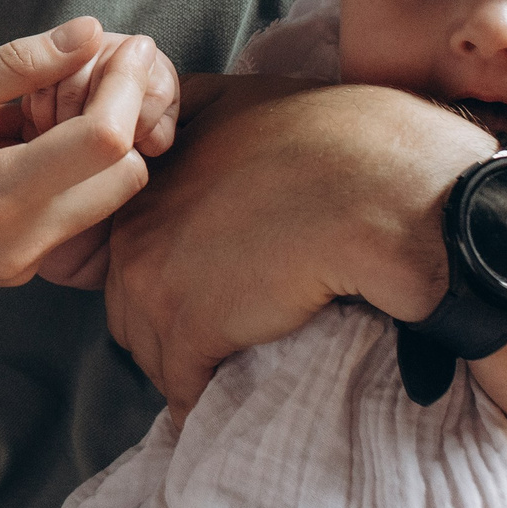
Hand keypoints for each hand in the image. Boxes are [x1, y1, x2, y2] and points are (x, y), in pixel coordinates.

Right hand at [0, 19, 158, 299]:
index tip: (126, 46)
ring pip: (104, 198)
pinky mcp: (13, 269)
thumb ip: (11, 68)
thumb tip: (87, 33)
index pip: (107, 142)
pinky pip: (70, 215)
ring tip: (42, 103)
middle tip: (91, 69)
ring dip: (96, 146)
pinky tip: (19, 139)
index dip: (127, 86)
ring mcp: (20, 265)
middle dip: (124, 117)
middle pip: (126, 177)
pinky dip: (67, 172)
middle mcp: (22, 245)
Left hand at [101, 79, 494, 414]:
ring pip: (148, 346)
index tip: (195, 293)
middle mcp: (134, 223)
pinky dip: (198, 400)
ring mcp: (154, 275)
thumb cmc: (335, 137)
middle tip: (207, 345)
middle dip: (161, 326)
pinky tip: (220, 406)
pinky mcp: (190, 324)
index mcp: (146, 174)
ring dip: (179, 366)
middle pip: (128, 301)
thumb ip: (197, 118)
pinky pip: (181, 384)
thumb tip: (194, 161)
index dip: (162, 274)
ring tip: (220, 376)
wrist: (378, 182)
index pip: (128, 247)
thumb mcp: (244, 101)